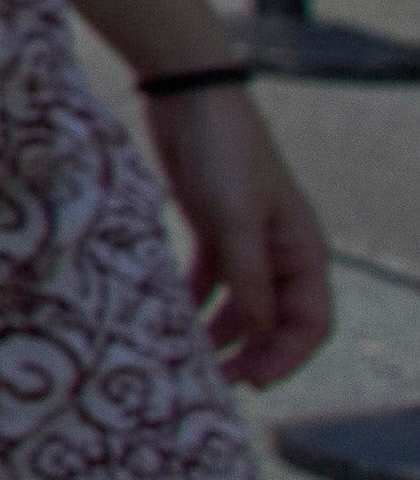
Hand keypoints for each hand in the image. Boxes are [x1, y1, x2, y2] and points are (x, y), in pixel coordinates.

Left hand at [142, 76, 335, 386]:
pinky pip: (209, 278)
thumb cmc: (222, 154)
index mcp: (302, 251)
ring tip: (187, 359)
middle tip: (212, 383)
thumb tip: (261, 332)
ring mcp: (245, 239)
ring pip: (240, 303)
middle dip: (250, 353)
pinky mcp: (210, 225)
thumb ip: (248, 277)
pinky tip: (170, 319)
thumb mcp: (234, 219)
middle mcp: (280, 251)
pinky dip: (194, 300)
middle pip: (274, 320)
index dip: (285, 358)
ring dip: (219, 332)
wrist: (187, 96)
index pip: (310, 323)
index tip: (250, 383)